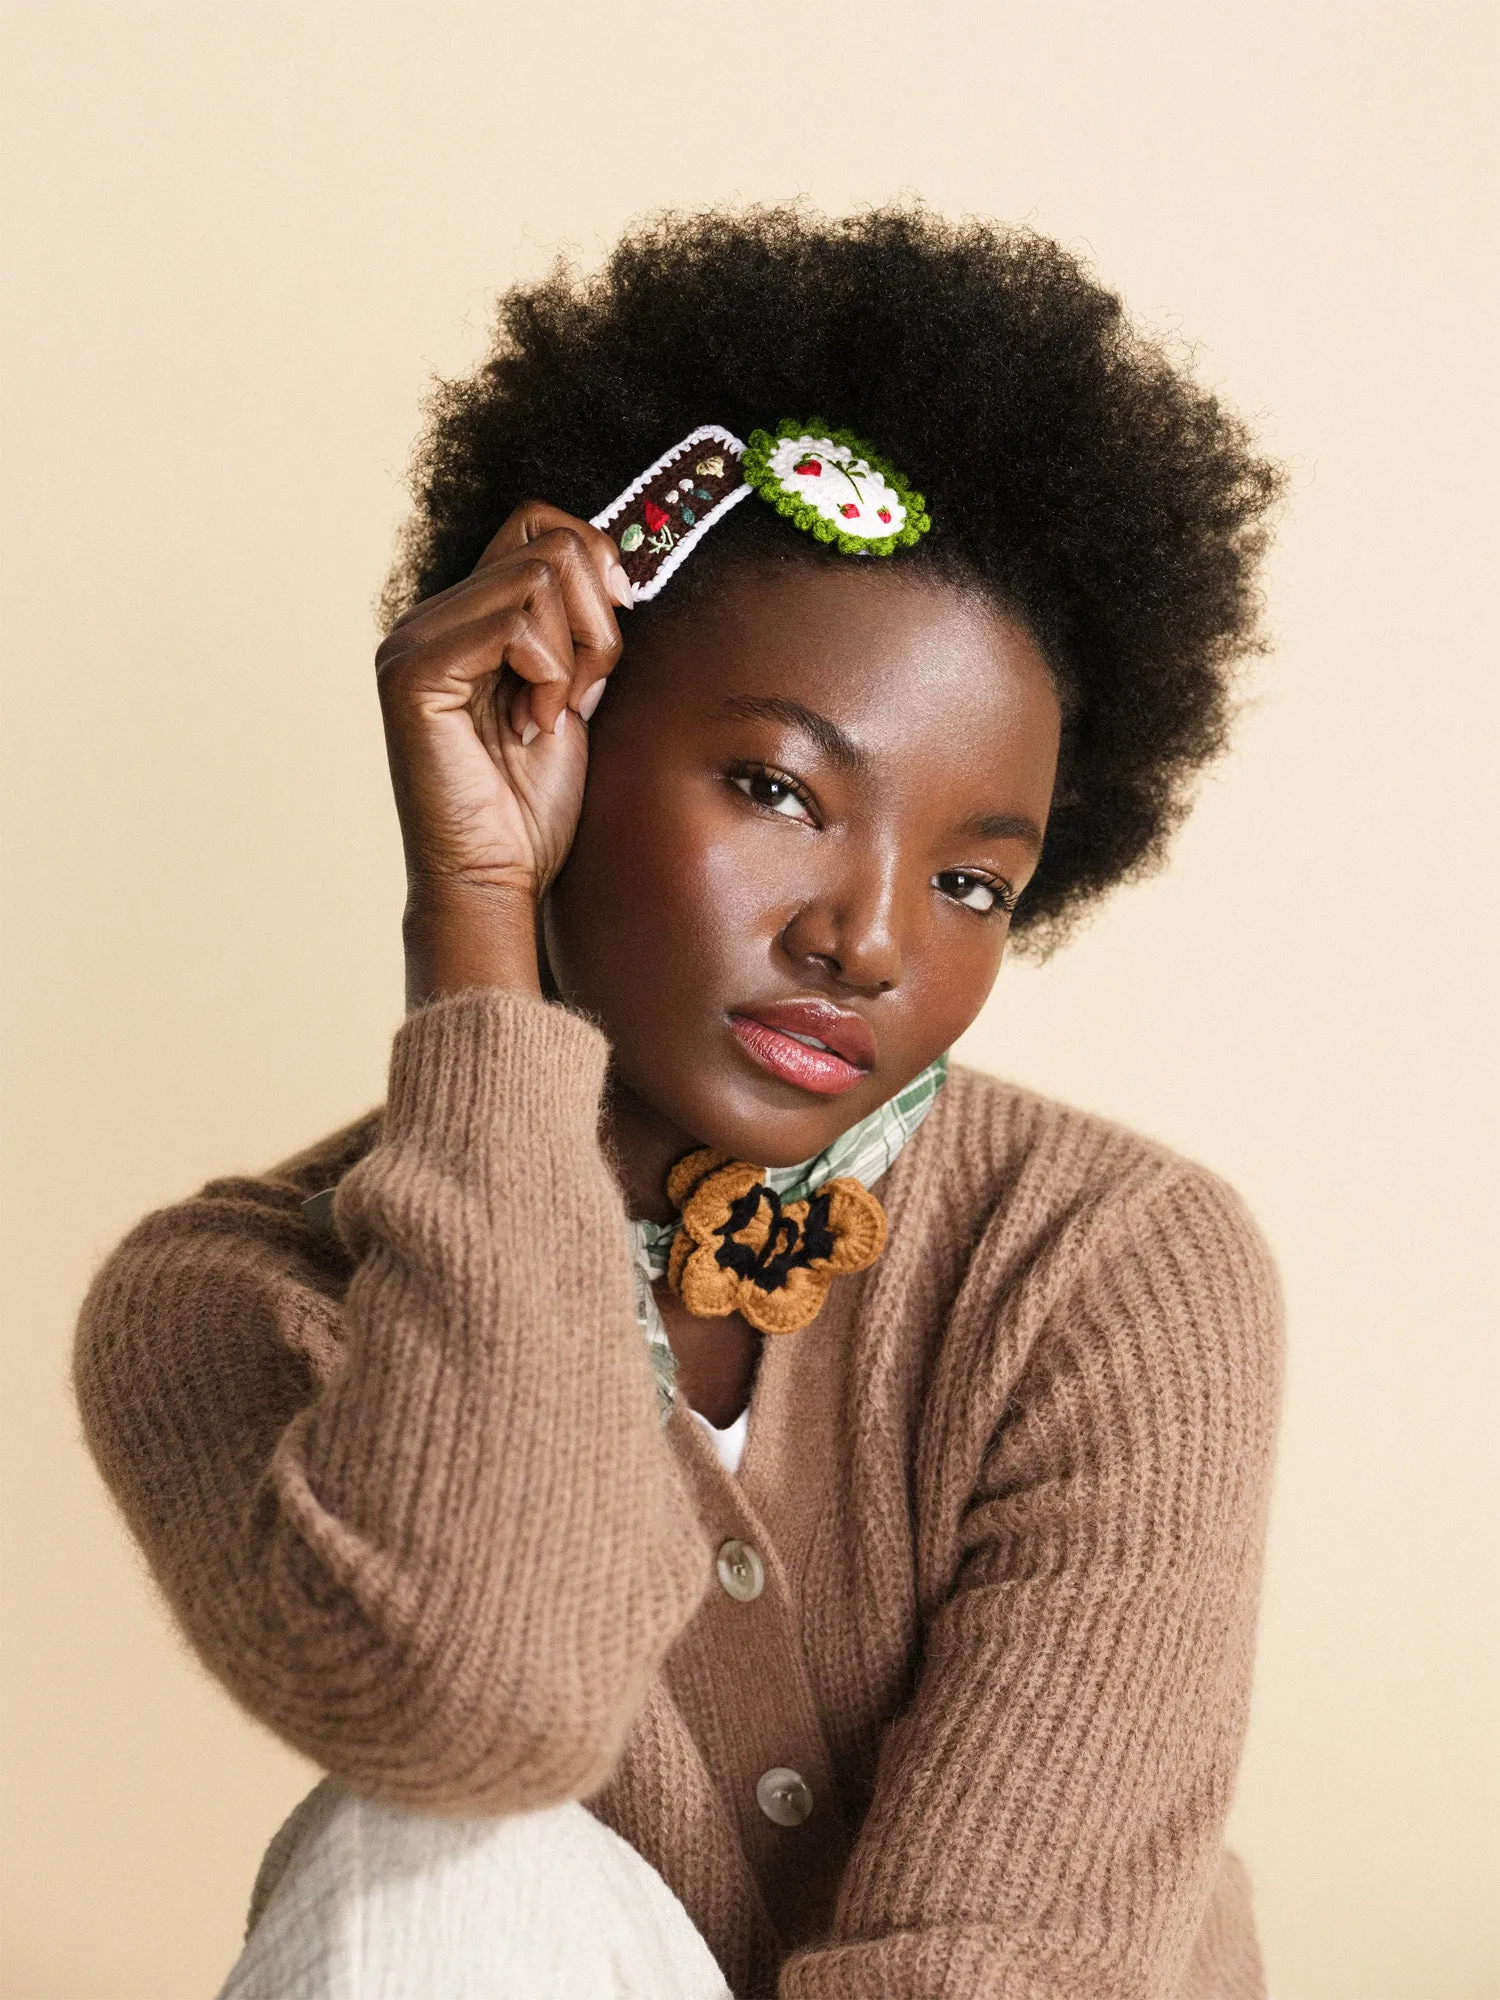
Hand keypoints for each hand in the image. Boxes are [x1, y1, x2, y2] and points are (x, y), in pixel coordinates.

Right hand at [375, 502, 631, 1006]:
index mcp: (463, 618)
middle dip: (596, 618)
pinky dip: (550, 675)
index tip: (620, 621)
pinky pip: (514, 624)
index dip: (596, 560)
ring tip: (552, 715)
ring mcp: (413, 640)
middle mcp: (429, 618)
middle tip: (581, 692)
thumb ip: (578, 630)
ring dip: (577, 651)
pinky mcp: (413, 672)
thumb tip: (615, 564)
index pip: (538, 523)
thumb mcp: (573, 696)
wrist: (495, 881)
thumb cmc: (532, 807)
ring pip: (540, 575)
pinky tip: (534, 727)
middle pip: (550, 541)